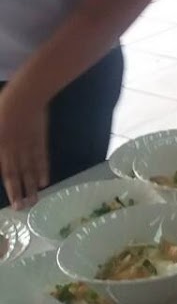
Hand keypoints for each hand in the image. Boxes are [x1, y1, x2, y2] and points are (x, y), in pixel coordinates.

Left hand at [0, 82, 49, 207]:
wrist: (27, 95)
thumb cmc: (5, 105)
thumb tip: (0, 157)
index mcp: (0, 146)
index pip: (3, 171)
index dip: (7, 186)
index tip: (11, 199)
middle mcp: (13, 150)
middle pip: (15, 175)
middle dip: (17, 193)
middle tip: (20, 208)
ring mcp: (28, 146)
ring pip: (29, 170)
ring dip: (30, 187)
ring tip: (33, 201)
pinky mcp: (40, 140)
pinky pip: (41, 159)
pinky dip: (43, 171)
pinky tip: (44, 182)